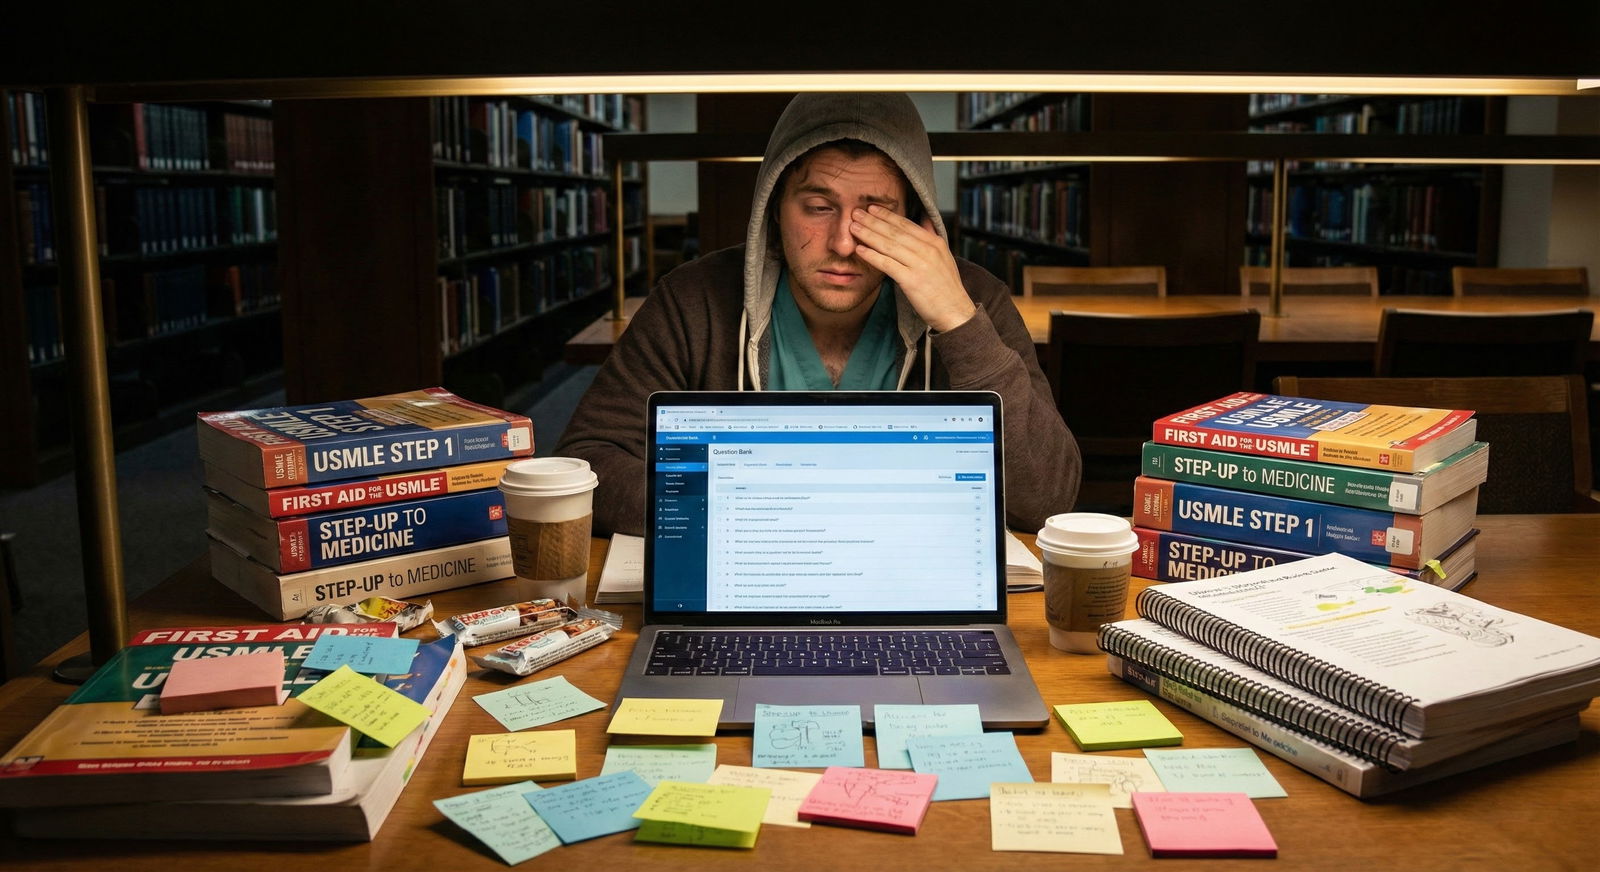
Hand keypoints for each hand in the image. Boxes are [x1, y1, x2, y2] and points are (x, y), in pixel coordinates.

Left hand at [850, 205, 975, 331]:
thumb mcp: (944, 257)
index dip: (887, 215)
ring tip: (853, 228)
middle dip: (873, 221)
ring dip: (869, 235)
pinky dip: (873, 256)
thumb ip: (931, 237)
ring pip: (889, 245)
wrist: (955, 312)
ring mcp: (920, 265)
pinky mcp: (912, 281)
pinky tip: (860, 250)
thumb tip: (924, 219)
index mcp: (935, 243)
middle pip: (895, 232)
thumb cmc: (946, 287)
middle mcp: (928, 250)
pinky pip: (888, 264)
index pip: (907, 225)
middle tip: (856, 213)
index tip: (872, 208)